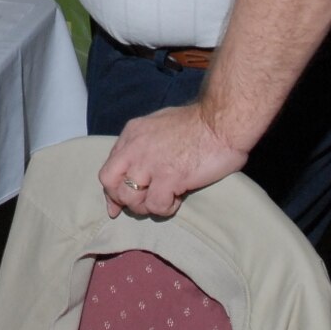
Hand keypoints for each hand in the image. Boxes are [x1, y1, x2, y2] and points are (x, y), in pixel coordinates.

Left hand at [97, 103, 246, 220]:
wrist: (221, 121)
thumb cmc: (197, 123)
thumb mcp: (159, 124)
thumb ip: (143, 144)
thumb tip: (136, 169)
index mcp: (132, 134)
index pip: (109, 168)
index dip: (113, 190)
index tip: (118, 205)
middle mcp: (135, 148)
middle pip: (110, 183)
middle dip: (123, 200)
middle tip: (144, 203)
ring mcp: (150, 163)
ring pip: (130, 198)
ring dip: (146, 206)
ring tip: (164, 200)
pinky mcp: (169, 177)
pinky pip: (156, 205)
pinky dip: (165, 208)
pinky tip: (177, 199)